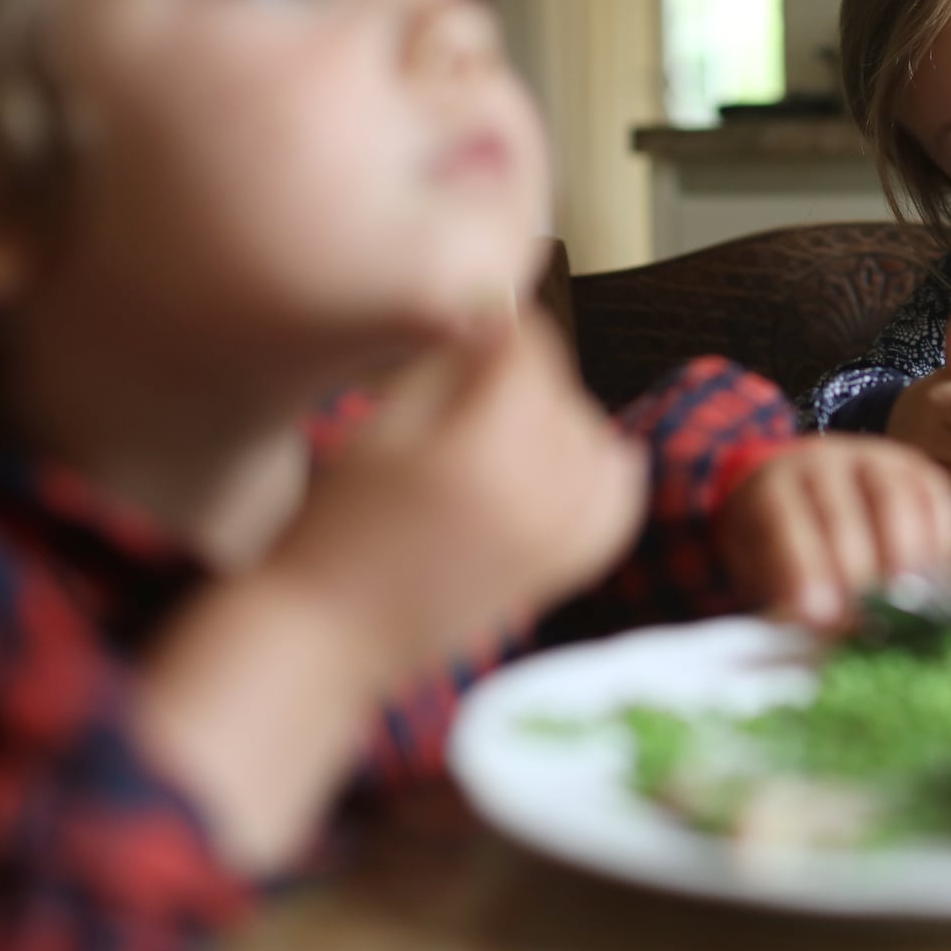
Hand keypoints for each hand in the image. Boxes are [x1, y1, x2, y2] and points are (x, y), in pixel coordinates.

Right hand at [268, 307, 647, 689]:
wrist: (332, 631)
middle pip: (562, 396)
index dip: (507, 328)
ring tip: (508, 423)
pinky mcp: (563, 570)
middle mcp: (535, 497)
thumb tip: (499, 322)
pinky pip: (618, 504)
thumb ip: (446, 368)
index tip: (484, 320)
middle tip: (478, 376)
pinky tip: (583, 454)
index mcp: (481, 454)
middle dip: (527, 376)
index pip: (530, 355)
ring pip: (594, 441)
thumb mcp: (379, 429)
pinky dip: (608, 471)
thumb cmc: (336, 523)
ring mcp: (557, 539)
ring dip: (561, 419)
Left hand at [715, 436, 950, 629]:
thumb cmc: (778, 541)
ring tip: (911, 596)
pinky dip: (939, 531)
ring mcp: (869, 457)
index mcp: (771, 486)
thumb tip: (822, 636)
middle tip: (868, 614)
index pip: (785, 522)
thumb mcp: (762, 567)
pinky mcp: (911, 466)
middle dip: (855, 566)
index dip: (804, 570)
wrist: (800, 492)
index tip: (820, 616)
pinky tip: (937, 570)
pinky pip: (933, 491)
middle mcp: (820, 461)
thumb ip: (785, 596)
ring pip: (891, 494)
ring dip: (904, 548)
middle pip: (840, 509)